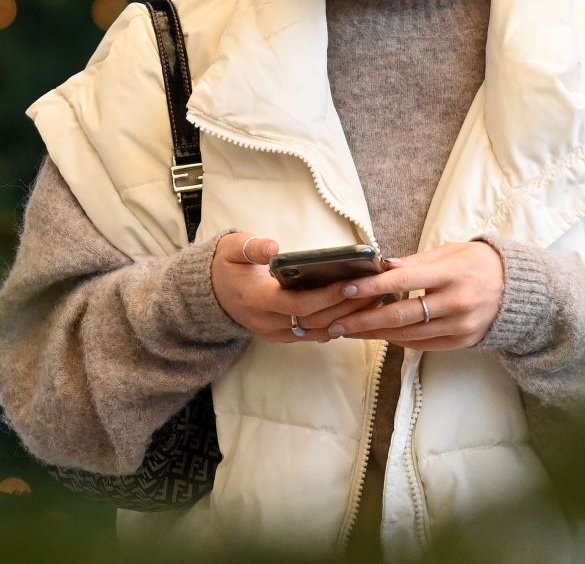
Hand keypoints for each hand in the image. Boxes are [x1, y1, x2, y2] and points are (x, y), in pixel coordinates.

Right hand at [210, 233, 368, 344]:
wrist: (211, 292)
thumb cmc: (226, 265)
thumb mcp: (232, 248)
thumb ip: (253, 248)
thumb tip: (275, 248)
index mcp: (256, 299)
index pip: (297, 305)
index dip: (326, 297)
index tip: (350, 283)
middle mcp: (266, 322)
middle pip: (314, 321)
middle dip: (346, 307)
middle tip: (374, 290)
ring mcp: (274, 333)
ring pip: (317, 331)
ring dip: (346, 318)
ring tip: (373, 299)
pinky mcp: (281, 336)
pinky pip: (312, 334)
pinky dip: (335, 324)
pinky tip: (356, 311)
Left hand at [303, 241, 505, 350]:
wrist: (520, 291)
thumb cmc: (480, 263)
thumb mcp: (451, 251)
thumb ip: (416, 261)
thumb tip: (382, 266)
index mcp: (453, 273)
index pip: (404, 280)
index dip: (372, 286)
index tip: (345, 288)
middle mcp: (457, 302)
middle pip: (401, 315)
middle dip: (364, 320)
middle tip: (336, 322)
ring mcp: (460, 326)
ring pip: (408, 334)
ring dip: (375, 334)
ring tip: (349, 330)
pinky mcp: (462, 342)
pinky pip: (423, 344)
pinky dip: (398, 340)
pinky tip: (378, 335)